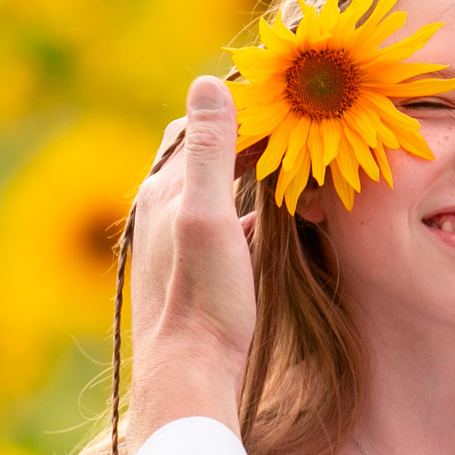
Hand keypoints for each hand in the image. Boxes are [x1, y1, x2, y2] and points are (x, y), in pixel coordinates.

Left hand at [125, 76, 256, 448]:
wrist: (190, 374)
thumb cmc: (204, 298)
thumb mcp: (208, 216)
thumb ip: (211, 149)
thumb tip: (208, 80)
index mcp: (163, 190)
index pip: (199, 127)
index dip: (240, 108)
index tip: (284, 99)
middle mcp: (160, 209)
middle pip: (205, 153)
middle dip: (245, 136)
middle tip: (294, 124)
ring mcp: (174, 240)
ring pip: (214, 188)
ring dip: (248, 171)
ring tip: (292, 162)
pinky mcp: (190, 268)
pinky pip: (222, 222)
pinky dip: (247, 208)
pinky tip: (274, 218)